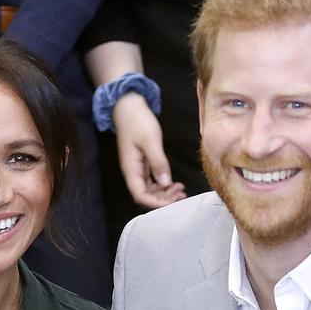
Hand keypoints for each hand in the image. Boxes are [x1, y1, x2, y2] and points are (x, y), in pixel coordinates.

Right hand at [113, 93, 185, 208]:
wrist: (129, 106)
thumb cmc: (137, 121)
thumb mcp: (150, 141)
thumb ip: (158, 162)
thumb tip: (165, 183)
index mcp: (131, 169)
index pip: (140, 195)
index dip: (156, 203)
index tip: (173, 203)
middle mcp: (133, 172)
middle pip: (146, 195)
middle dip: (163, 199)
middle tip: (181, 196)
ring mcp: (138, 168)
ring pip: (150, 189)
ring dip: (165, 193)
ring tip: (181, 190)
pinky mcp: (144, 163)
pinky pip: (153, 180)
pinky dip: (164, 184)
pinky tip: (175, 183)